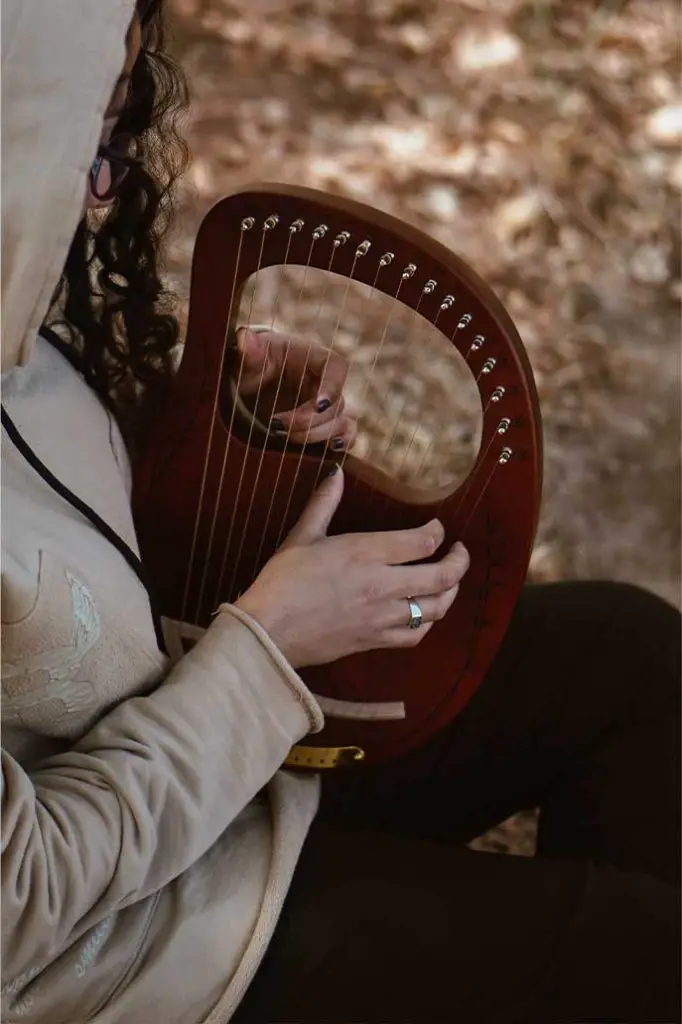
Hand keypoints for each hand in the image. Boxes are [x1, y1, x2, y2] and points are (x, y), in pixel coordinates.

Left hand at [235, 327, 356, 450]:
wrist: (248, 385)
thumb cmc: (251, 365)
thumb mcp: (248, 359)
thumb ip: (248, 352)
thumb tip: (244, 337)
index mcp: (311, 357)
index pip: (336, 367)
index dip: (332, 387)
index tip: (317, 405)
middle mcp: (324, 382)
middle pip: (336, 403)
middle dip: (309, 420)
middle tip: (277, 426)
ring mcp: (327, 405)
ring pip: (340, 423)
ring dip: (316, 436)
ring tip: (284, 438)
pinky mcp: (324, 424)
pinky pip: (345, 435)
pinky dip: (341, 443)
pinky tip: (326, 450)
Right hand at [235, 467, 469, 668]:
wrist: (269, 631)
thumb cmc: (282, 582)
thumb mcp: (302, 537)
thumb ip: (324, 504)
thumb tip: (336, 473)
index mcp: (365, 553)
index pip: (423, 542)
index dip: (438, 533)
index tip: (437, 528)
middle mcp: (382, 585)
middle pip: (442, 576)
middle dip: (459, 561)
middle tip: (460, 552)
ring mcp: (382, 616)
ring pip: (436, 608)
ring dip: (451, 592)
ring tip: (451, 582)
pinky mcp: (375, 640)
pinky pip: (416, 635)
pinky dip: (429, 623)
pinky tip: (426, 614)